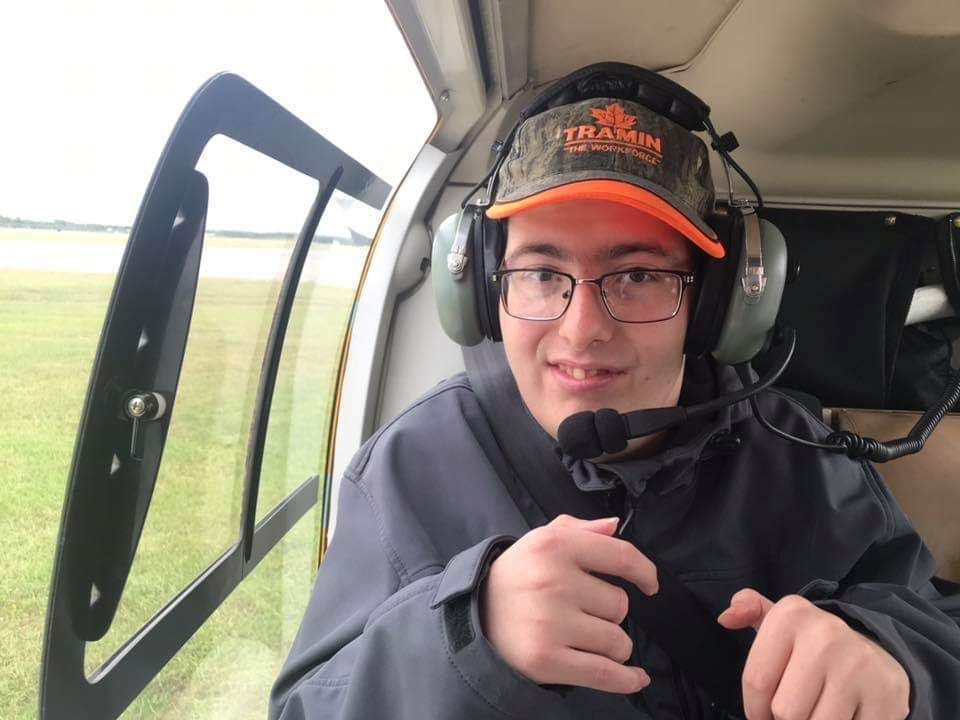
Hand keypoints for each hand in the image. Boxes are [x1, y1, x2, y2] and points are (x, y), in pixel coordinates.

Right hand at [480, 514, 657, 693]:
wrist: (474, 617)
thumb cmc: (517, 577)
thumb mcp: (540, 541)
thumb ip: (579, 529)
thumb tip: (614, 525)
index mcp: (554, 545)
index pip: (622, 555)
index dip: (645, 572)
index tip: (650, 584)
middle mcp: (553, 580)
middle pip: (620, 605)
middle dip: (609, 612)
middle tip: (579, 612)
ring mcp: (550, 622)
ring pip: (617, 640)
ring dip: (611, 644)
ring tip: (582, 637)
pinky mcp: (546, 659)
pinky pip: (606, 673)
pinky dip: (627, 679)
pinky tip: (635, 677)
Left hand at [717, 588, 909, 719]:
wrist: (878, 651)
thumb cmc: (812, 645)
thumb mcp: (782, 622)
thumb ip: (748, 611)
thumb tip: (726, 618)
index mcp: (791, 616)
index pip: (756, 682)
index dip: (754, 709)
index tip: (762, 712)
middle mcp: (826, 636)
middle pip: (785, 711)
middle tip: (795, 712)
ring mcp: (860, 667)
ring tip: (816, 713)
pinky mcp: (887, 699)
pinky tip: (843, 716)